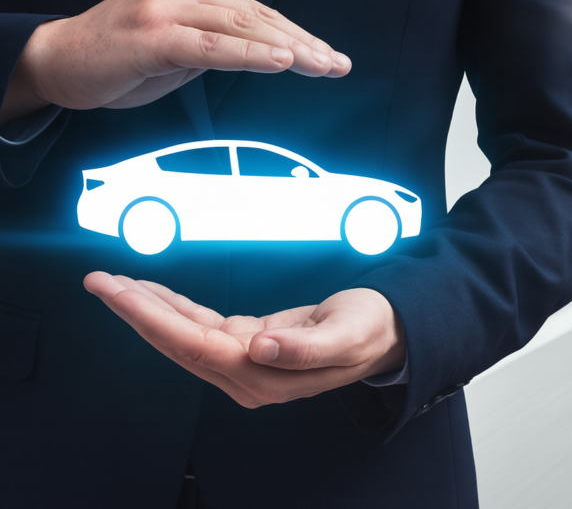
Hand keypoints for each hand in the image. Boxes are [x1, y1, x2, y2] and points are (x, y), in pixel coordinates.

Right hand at [0, 0, 350, 125]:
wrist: (58, 60)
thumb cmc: (121, 56)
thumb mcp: (181, 46)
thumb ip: (221, 42)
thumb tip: (270, 54)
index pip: (259, 12)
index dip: (300, 36)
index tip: (331, 56)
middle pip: (259, 17)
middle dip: (305, 44)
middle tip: (338, 64)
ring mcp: (167, 7)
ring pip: (242, 28)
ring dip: (289, 50)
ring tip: (322, 65)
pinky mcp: (154, 35)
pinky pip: (213, 45)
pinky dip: (251, 54)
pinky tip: (280, 61)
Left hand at [84, 272, 405, 407]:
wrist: (387, 331)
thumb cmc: (370, 330)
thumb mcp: (346, 334)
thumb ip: (304, 347)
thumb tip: (259, 348)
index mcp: (266, 375)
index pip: (194, 348)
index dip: (153, 319)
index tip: (122, 293)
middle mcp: (248, 374)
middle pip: (177, 344)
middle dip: (135, 312)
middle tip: (100, 281)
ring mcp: (245, 361)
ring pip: (182, 335)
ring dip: (148, 308)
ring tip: (114, 282)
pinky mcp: (248, 343)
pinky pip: (200, 326)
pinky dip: (173, 307)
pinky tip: (153, 293)